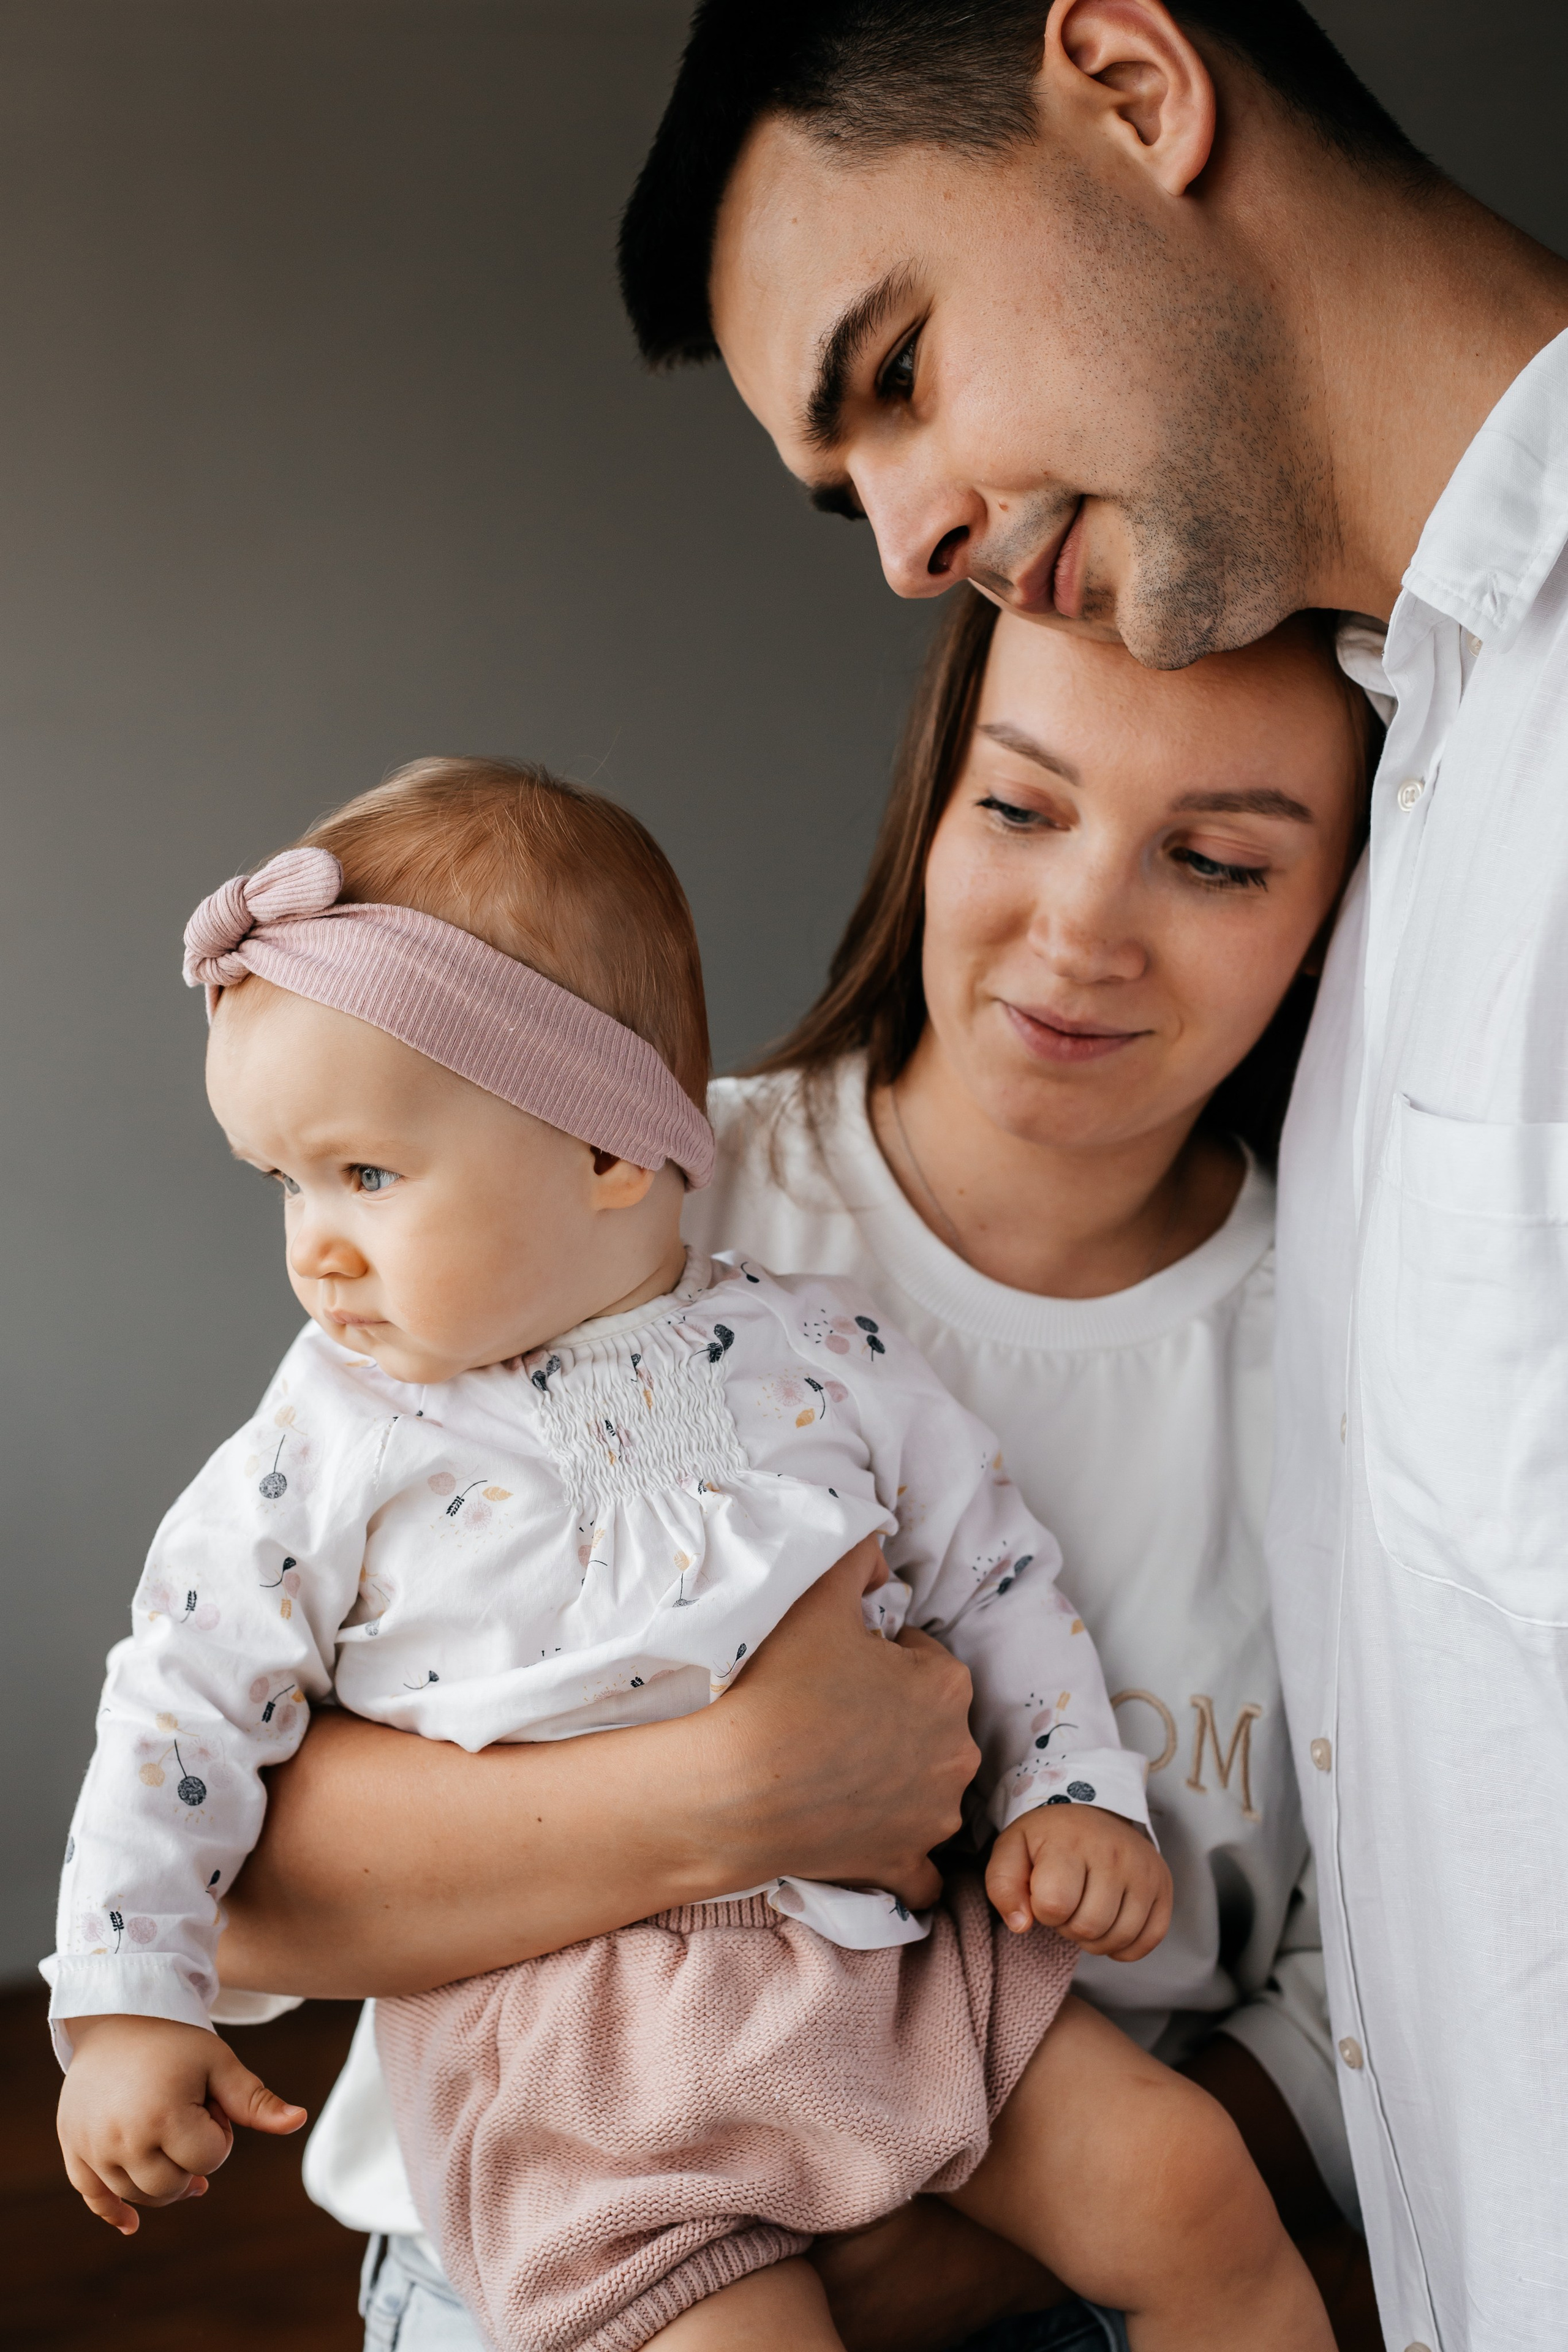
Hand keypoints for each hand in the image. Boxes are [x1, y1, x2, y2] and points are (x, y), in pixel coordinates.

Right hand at [57, 2013, 306, 2233]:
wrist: (115, 2018)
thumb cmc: (175, 2041)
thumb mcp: (219, 2063)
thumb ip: (256, 2100)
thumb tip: (299, 2120)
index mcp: (163, 2116)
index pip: (209, 2161)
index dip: (219, 2136)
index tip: (209, 2104)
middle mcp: (123, 2139)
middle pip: (173, 2188)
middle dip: (191, 2160)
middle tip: (187, 2116)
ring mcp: (93, 2148)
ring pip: (138, 2196)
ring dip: (161, 2178)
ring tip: (165, 2133)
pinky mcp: (73, 2149)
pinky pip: (94, 2197)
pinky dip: (114, 2210)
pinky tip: (131, 2224)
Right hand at [711, 1537, 979, 1910]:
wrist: (735, 1788)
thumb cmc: (778, 1689)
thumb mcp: (817, 1597)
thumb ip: (857, 1557)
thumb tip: (880, 1551)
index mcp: (947, 1686)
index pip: (925, 1659)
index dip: (884, 1658)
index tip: (844, 1667)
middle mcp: (957, 1753)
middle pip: (932, 1723)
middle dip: (897, 1716)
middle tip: (836, 1714)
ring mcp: (932, 1815)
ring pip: (930, 1788)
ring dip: (900, 1779)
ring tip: (839, 1767)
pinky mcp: (901, 1863)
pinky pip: (919, 1867)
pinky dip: (902, 1855)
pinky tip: (870, 1836)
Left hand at [986, 1804, 1171, 1961]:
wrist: (1092, 1810)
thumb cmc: (1048, 1838)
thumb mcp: (1012, 1849)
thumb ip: (1002, 1886)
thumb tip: (1021, 1925)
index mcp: (1071, 1843)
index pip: (1054, 1906)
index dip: (1042, 1910)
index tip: (1044, 1892)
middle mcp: (1114, 1854)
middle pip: (1088, 1927)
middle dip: (1069, 1926)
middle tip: (1067, 1902)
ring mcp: (1144, 1870)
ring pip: (1119, 1937)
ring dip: (1095, 1938)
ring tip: (1086, 1910)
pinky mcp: (1163, 1884)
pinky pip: (1150, 1939)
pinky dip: (1127, 1945)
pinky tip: (1111, 1925)